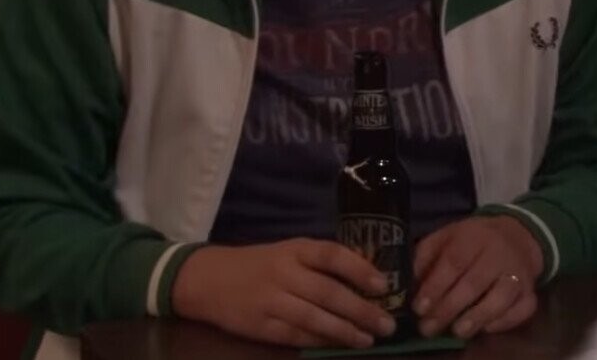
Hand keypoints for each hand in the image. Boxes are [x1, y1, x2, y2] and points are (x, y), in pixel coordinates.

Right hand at [172, 239, 397, 348]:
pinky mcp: (261, 326)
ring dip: (345, 331)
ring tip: (369, 339)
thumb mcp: (290, 252)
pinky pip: (296, 336)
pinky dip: (320, 342)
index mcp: (295, 250)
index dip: (359, 269)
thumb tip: (369, 276)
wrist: (209, 280)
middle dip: (361, 310)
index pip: (332, 255)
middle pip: (328, 293)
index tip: (384, 284)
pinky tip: (339, 345)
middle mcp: (284, 273)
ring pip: (314, 319)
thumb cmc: (261, 263)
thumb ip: (323, 262)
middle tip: (387, 324)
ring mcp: (271, 301)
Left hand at [412, 215, 542, 338]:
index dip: (436, 286)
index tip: (419, 308)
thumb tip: (408, 284)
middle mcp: (499, 253)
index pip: (454, 261)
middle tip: (428, 328)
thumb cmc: (473, 240)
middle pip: (475, 282)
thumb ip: (426, 256)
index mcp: (474, 236)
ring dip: (479, 316)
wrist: (518, 235)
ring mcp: (519, 273)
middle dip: (449, 308)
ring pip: (502, 296)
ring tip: (458, 332)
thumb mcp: (446, 237)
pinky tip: (486, 328)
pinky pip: (523, 308)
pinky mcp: (531, 291)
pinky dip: (506, 321)